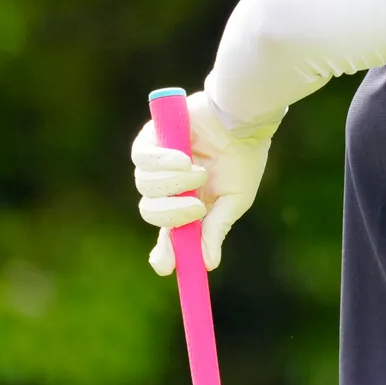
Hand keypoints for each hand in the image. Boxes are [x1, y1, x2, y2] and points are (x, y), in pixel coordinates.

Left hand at [132, 89, 280, 273]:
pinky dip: (161, 162)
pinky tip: (184, 158)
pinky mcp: (151, 139)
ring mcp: (158, 164)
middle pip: (150, 213)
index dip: (162, 254)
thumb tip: (209, 264)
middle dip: (171, 215)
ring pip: (145, 186)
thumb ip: (215, 229)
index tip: (166, 264)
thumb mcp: (233, 200)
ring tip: (198, 170)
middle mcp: (168, 188)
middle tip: (196, 207)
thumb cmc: (244, 159)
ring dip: (173, 183)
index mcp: (188, 206)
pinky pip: (142, 159)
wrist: (243, 120)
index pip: (166, 236)